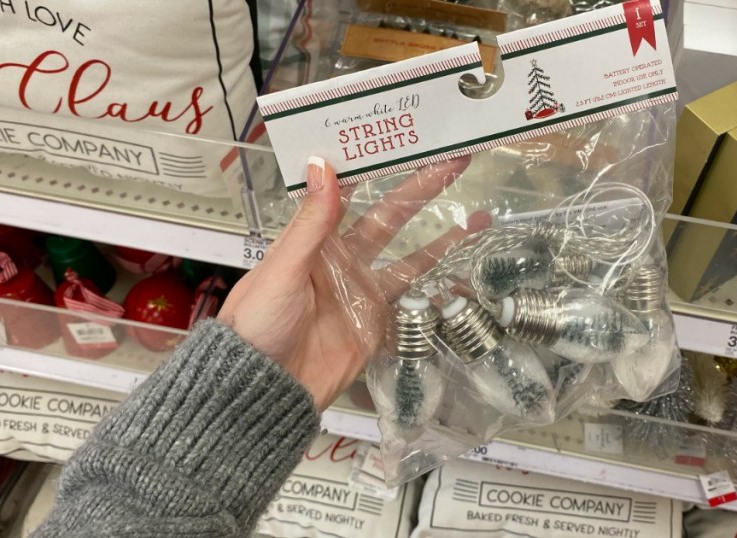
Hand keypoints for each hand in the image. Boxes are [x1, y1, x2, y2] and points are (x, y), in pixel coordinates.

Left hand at [217, 156, 487, 409]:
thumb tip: (323, 165)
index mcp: (315, 239)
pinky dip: (438, 283)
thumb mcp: (283, 268)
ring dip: (443, 236)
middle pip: (390, 217)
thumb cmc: (258, 323)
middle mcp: (343, 258)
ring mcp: (363, 289)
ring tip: (477, 215)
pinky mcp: (377, 321)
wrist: (266, 388)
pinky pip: (412, 297)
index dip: (373, 165)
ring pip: (411, 256)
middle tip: (454, 160)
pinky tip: (462, 268)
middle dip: (421, 189)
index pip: (349, 191)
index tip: (399, 138)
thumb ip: (311, 222)